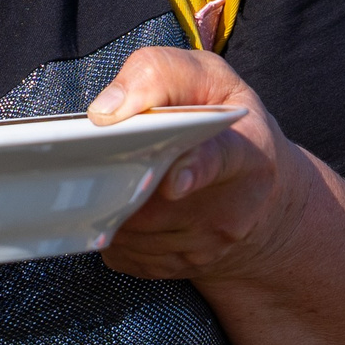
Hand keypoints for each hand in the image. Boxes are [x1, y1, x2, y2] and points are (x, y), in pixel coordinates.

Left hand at [88, 47, 309, 282]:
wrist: (256, 189)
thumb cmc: (218, 120)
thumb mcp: (205, 78)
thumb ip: (160, 76)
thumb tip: (108, 111)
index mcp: (244, 151)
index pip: (219, 160)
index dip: (195, 169)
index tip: (173, 181)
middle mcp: (229, 209)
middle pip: (153, 205)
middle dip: (115, 182)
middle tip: (88, 158)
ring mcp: (204, 246)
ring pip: (129, 231)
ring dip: (105, 203)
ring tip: (107, 172)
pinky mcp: (177, 268)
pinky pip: (122, 252)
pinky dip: (108, 227)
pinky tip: (117, 200)